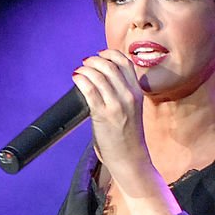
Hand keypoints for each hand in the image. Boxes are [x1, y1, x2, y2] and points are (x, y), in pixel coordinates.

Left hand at [71, 49, 152, 187]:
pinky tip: (76, 78)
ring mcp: (117, 104)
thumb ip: (121, 95)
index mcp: (138, 92)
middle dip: (94, 60)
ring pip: (99, 74)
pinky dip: (81, 79)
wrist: (130, 160)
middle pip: (110, 65)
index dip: (109, 54)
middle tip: (85, 63)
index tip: (99, 55)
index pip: (125, 62)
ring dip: (85, 69)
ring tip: (79, 71)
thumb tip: (102, 80)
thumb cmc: (127, 138)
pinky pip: (90, 89)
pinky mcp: (103, 114)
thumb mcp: (131, 110)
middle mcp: (129, 95)